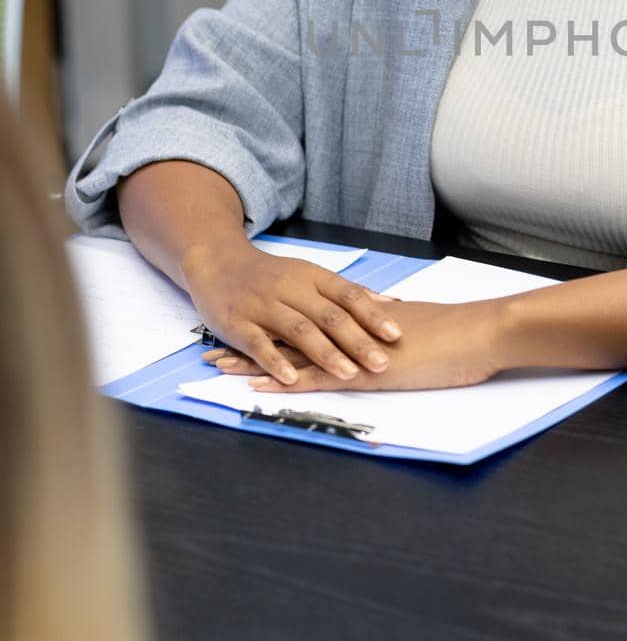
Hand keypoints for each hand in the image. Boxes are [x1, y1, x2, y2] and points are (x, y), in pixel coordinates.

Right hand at [181, 241, 402, 385]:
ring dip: (325, 353)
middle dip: (357, 341)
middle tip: (382, 362)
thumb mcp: (310, 275)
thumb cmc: (270, 275)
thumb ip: (346, 292)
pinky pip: (258, 343)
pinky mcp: (238, 324)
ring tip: (349, 374)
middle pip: (329, 316)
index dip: (372, 315)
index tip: (396, 334)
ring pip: (299, 330)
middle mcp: (290, 289)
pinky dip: (275, 361)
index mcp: (312, 277)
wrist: (217, 262)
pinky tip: (291, 378)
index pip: (348, 295)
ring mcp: (263, 306)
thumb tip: (389, 303)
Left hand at [203, 299, 507, 391]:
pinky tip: (256, 387)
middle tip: (214, 344)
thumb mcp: (418, 327)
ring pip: (293, 354)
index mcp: (361, 320)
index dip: (274, 322)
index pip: (308, 320)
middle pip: (290, 333)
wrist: (480, 334)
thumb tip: (383, 318)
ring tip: (218, 364)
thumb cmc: (460, 335)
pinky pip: (315, 377)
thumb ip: (394, 324)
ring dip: (254, 360)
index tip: (244, 323)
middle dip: (251, 339)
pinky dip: (284, 382)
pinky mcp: (365, 373)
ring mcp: (355, 352)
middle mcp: (351, 332)